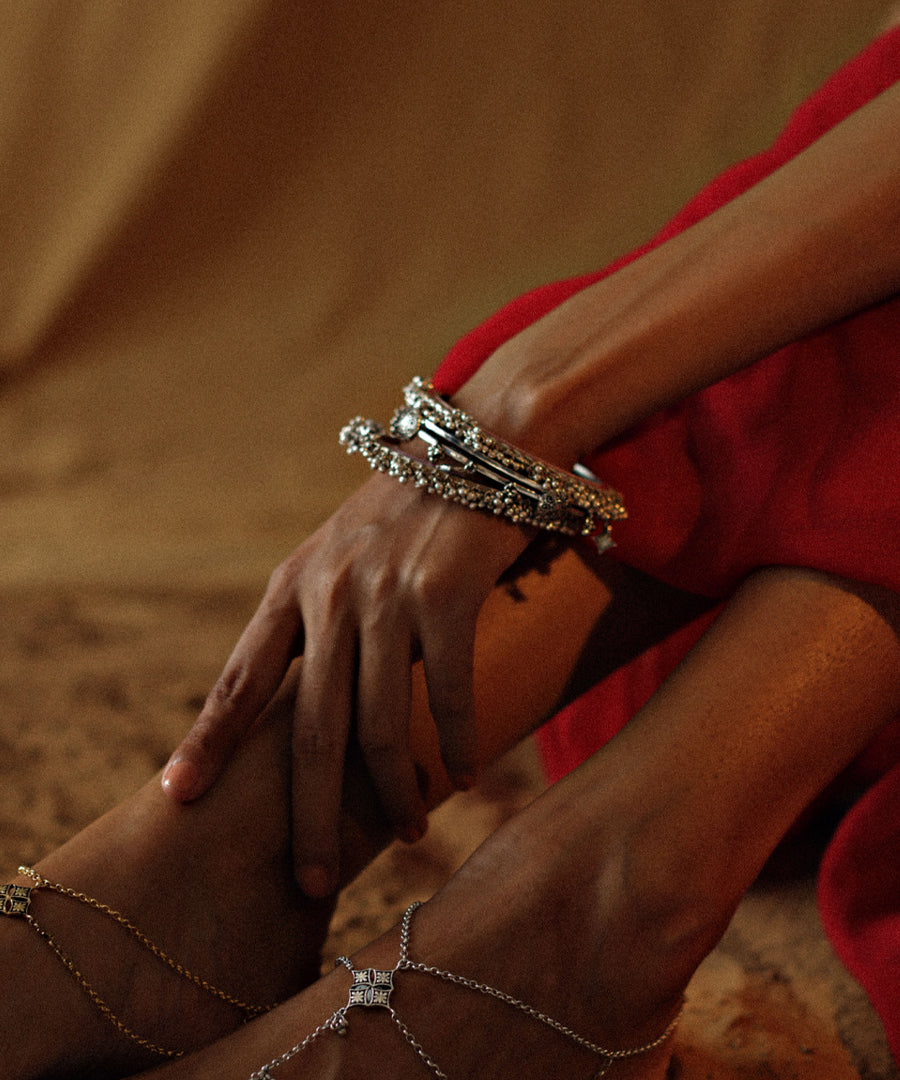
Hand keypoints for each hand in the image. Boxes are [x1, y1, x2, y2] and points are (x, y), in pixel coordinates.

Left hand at [162, 470, 530, 896]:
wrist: (480, 447)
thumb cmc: (409, 513)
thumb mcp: (340, 555)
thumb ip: (314, 619)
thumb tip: (299, 704)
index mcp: (293, 585)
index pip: (241, 677)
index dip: (207, 740)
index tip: (178, 796)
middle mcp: (331, 594)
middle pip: (308, 730)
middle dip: (305, 813)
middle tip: (306, 878)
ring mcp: (388, 596)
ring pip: (380, 726)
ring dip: (394, 793)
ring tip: (407, 833)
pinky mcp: (447, 596)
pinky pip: (451, 695)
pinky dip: (457, 745)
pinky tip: (465, 778)